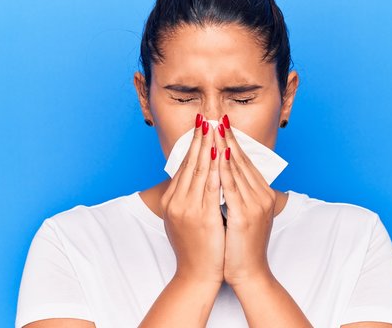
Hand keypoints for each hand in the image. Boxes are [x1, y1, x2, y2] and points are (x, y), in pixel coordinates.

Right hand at [160, 113, 224, 284]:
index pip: (183, 166)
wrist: (196, 275)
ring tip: (213, 127)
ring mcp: (186, 209)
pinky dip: (215, 167)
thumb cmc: (196, 248)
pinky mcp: (201, 217)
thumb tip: (197, 178)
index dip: (193, 145)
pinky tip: (220, 152)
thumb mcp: (185, 220)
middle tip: (205, 117)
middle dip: (198, 138)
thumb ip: (189, 198)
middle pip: (189, 163)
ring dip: (207, 146)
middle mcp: (175, 202)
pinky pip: (210, 186)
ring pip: (198, 170)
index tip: (200, 127)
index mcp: (171, 201)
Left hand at [213, 114, 276, 286]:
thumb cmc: (240, 245)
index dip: (232, 142)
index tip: (220, 125)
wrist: (249, 273)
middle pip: (242, 160)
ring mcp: (256, 204)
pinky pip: (232, 187)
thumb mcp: (241, 215)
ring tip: (213, 128)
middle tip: (216, 117)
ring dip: (224, 146)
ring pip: (237, 169)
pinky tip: (217, 154)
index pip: (244, 162)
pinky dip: (224, 169)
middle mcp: (262, 195)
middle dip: (227, 138)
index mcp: (261, 194)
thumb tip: (222, 176)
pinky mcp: (246, 215)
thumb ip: (236, 194)